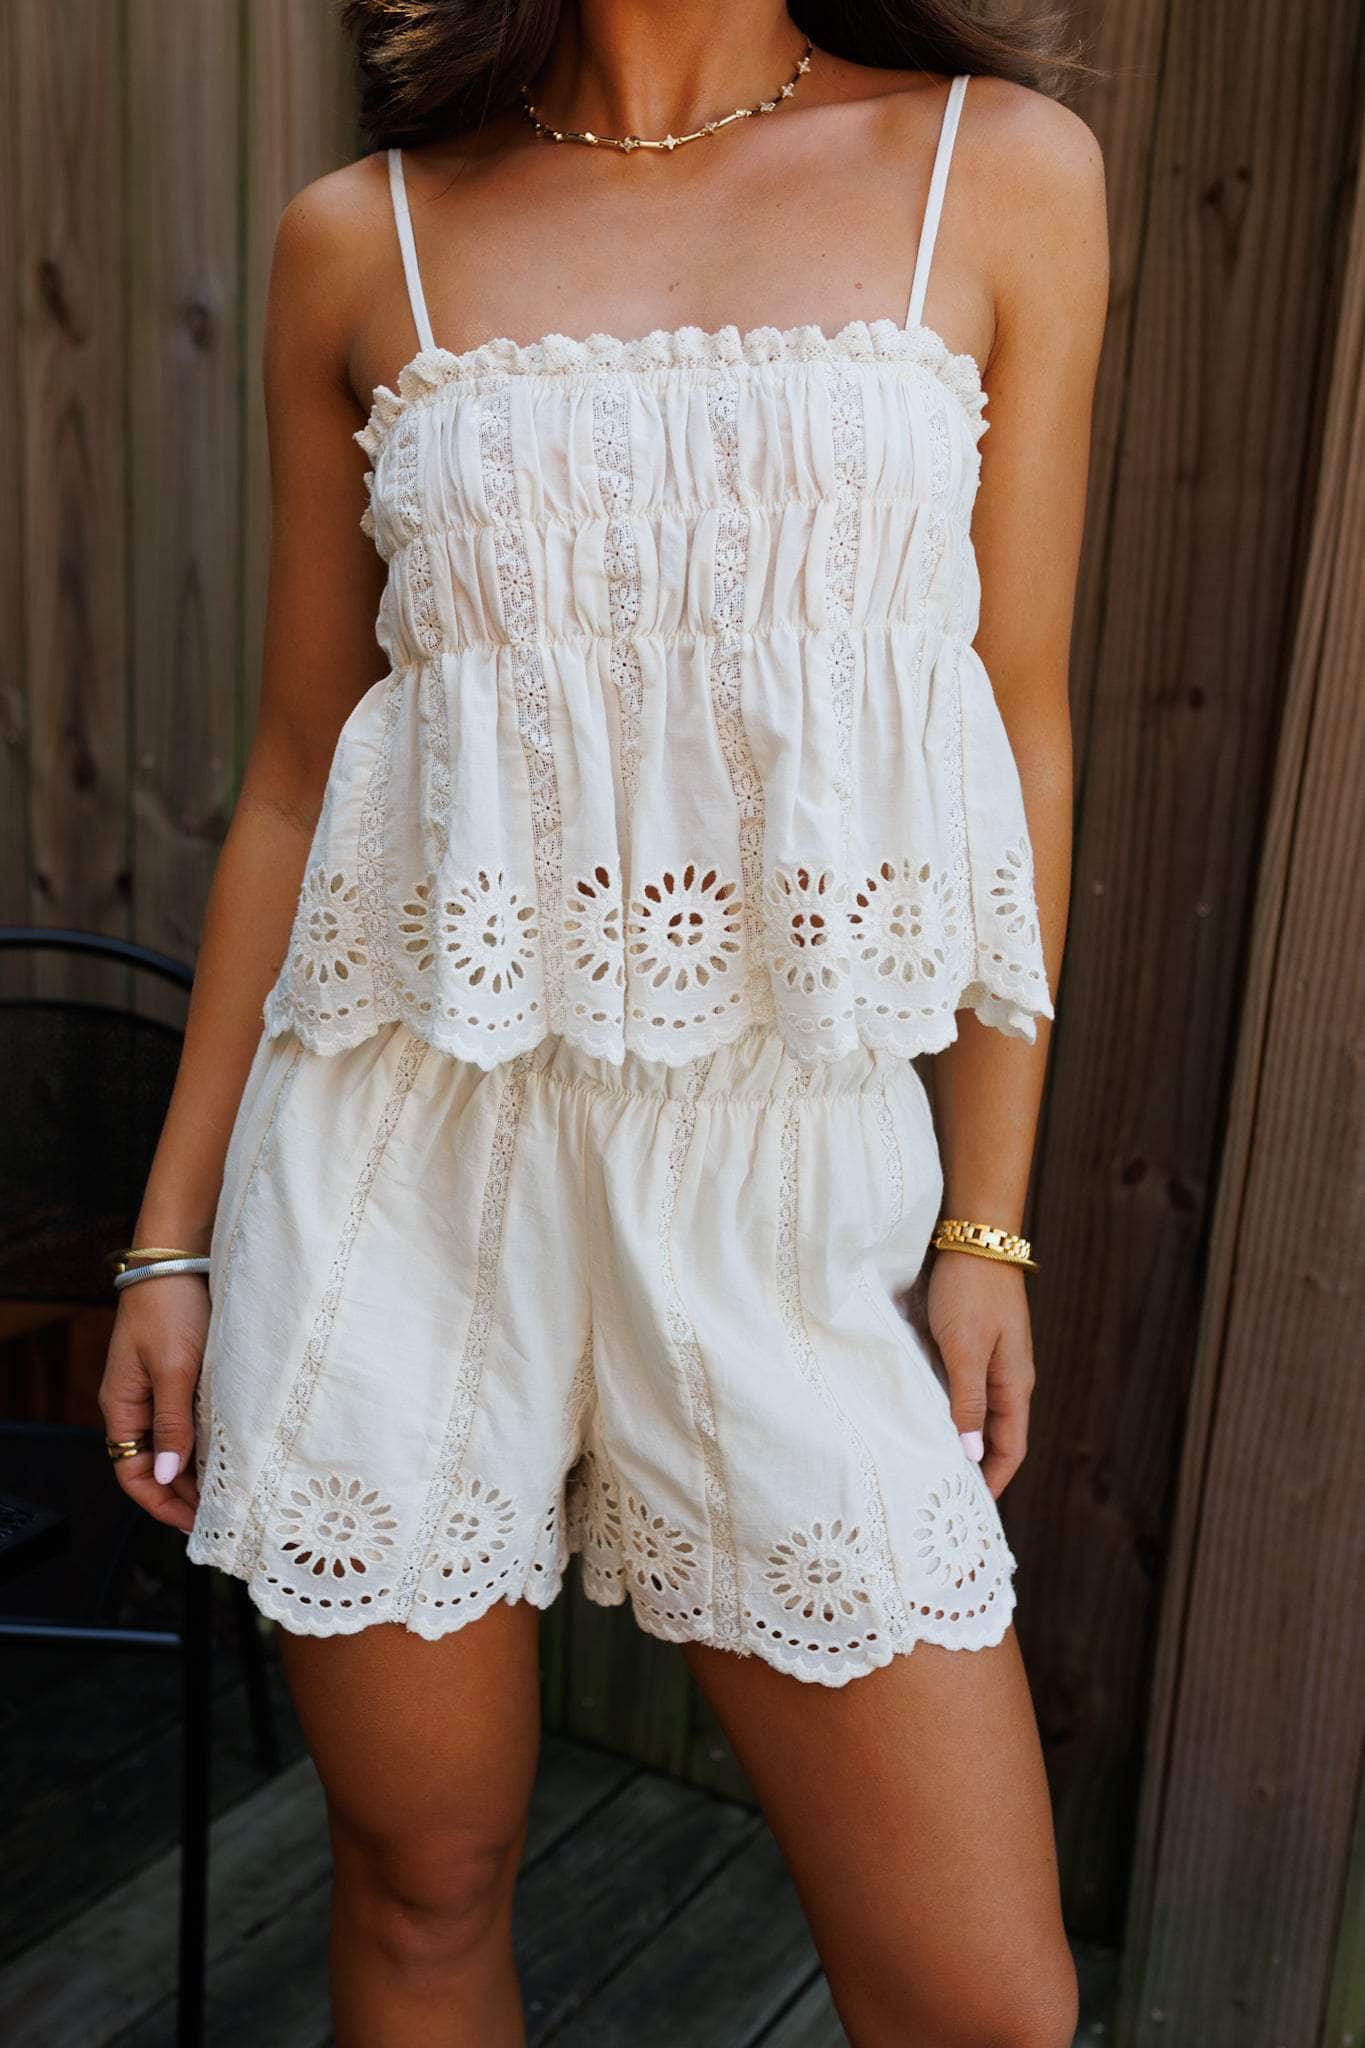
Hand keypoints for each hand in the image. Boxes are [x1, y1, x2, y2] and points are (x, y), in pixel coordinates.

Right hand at [98, 1277, 209, 1533]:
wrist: (180, 1258)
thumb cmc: (171, 1307)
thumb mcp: (174, 1369)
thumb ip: (171, 1423)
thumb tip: (166, 1475)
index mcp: (122, 1405)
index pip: (132, 1473)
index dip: (161, 1502)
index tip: (194, 1523)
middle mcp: (136, 1402)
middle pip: (154, 1464)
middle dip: (183, 1492)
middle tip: (221, 1512)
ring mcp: (157, 1388)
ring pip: (173, 1443)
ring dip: (196, 1467)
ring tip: (229, 1488)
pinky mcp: (180, 1374)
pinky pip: (188, 1419)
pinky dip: (206, 1439)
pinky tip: (231, 1449)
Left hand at [924, 1249, 1034, 1498]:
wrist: (975, 1236)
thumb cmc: (970, 1290)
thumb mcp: (964, 1348)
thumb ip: (968, 1399)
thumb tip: (970, 1453)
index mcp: (1014, 1384)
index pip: (1010, 1449)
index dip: (994, 1481)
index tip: (971, 1509)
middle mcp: (1009, 1378)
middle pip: (997, 1437)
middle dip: (978, 1468)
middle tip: (946, 1495)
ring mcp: (994, 1361)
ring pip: (981, 1414)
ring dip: (963, 1441)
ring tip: (934, 1464)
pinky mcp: (975, 1345)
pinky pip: (968, 1391)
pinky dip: (954, 1412)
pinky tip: (930, 1418)